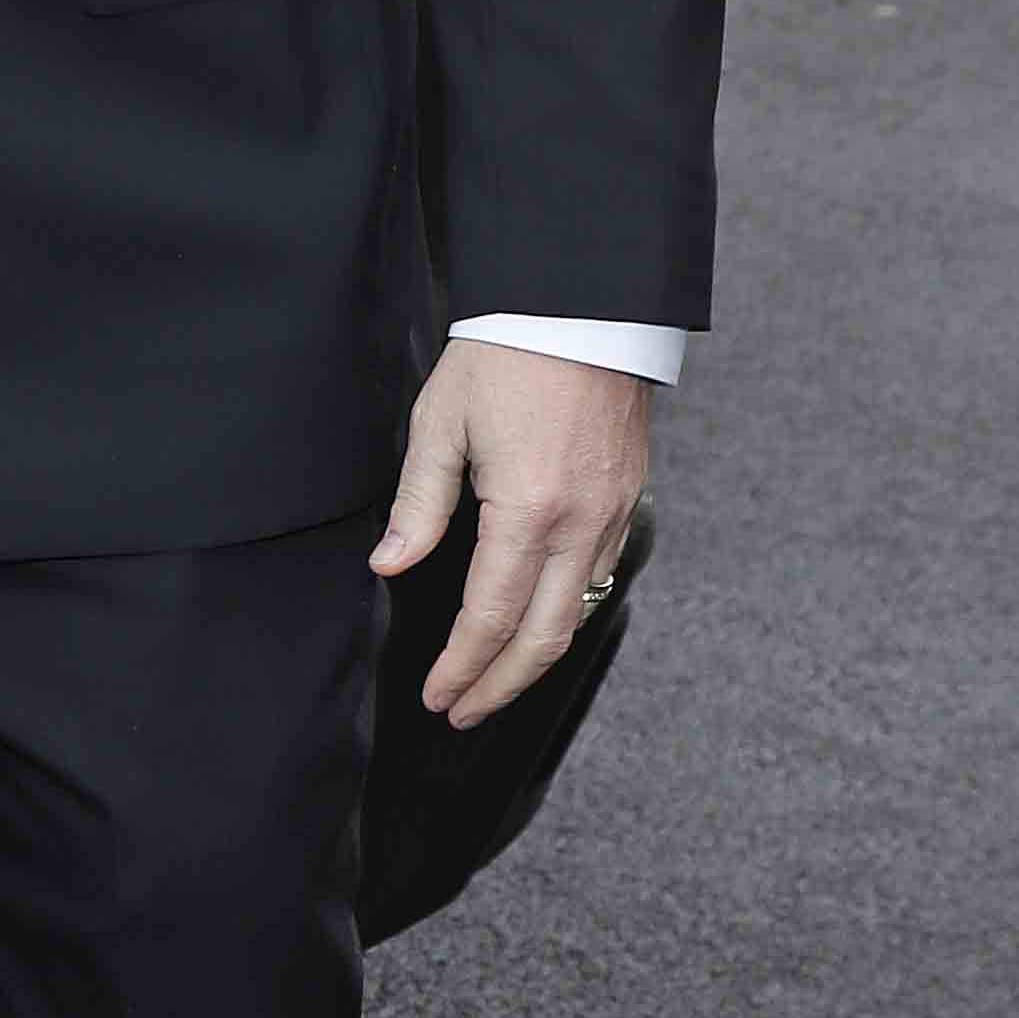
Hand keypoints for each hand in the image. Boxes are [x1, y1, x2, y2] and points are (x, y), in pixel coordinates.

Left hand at [371, 338, 647, 728]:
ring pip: (578, 612)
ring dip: (534, 656)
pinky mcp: (627, 496)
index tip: (437, 696)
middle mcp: (580, 522)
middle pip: (543, 637)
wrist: (581, 304)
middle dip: (500, 686)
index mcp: (529, 508)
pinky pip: (598, 573)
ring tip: (493, 680)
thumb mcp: (443, 420)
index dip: (461, 666)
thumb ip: (420, 501)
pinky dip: (565, 611)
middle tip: (462, 713)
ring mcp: (612, 512)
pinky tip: (535, 619)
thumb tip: (390, 566)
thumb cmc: (505, 354)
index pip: (490, 616)